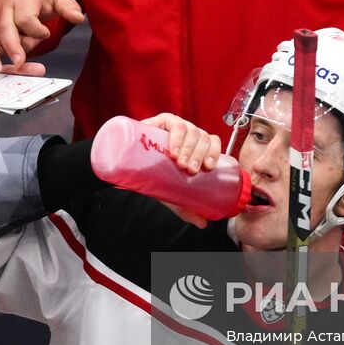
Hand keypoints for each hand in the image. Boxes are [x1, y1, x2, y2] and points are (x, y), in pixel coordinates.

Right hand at [0, 0, 84, 65]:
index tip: (46, 32)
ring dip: (14, 49)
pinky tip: (16, 48)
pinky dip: (5, 52)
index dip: (37, 31)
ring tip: (28, 39)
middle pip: (5, 31)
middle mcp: (3, 9)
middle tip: (19, 62)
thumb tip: (79, 18)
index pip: (26, 20)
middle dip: (12, 47)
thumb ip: (69, 7)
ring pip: (0, 41)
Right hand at [137, 113, 221, 227]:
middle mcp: (189, 134)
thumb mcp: (172, 192)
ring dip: (189, 147)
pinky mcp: (162, 121)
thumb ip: (186, 207)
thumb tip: (202, 223)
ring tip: (181, 162)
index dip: (213, 152)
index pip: (213, 142)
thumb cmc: (156, 176)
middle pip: (203, 137)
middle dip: (199, 153)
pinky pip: (175, 122)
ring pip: (192, 130)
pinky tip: (174, 149)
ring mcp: (176, 126)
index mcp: (197, 146)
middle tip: (190, 169)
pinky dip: (178, 135)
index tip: (209, 167)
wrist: (130, 166)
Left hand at [140, 113, 221, 172]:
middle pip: (190, 131)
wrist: (153, 172)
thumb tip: (128, 188)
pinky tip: (210, 164)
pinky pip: (214, 142)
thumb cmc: (146, 166)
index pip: (173, 124)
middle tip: (184, 167)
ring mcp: (194, 135)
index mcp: (163, 123)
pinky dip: (214, 151)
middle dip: (189, 150)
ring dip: (201, 152)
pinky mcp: (205, 144)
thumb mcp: (144, 169)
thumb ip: (134, 173)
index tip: (173, 155)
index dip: (176, 137)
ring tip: (195, 169)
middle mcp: (180, 127)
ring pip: (203, 137)